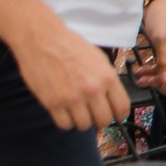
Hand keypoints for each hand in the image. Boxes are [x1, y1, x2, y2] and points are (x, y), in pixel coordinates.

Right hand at [10, 24, 130, 131]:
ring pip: (84, 125)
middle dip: (100, 120)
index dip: (119, 115)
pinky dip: (65, 122)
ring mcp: (72, 98)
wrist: (42, 39)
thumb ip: (108, 80)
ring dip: (82, 121)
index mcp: (107, 78)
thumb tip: (113, 99)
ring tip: (77, 112)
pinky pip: (64, 125)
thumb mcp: (99, 60)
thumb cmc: (71, 46)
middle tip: (93, 114)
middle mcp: (92, 90)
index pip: (122, 108)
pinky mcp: (52, 103)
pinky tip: (64, 112)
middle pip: (104, 120)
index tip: (116, 116)